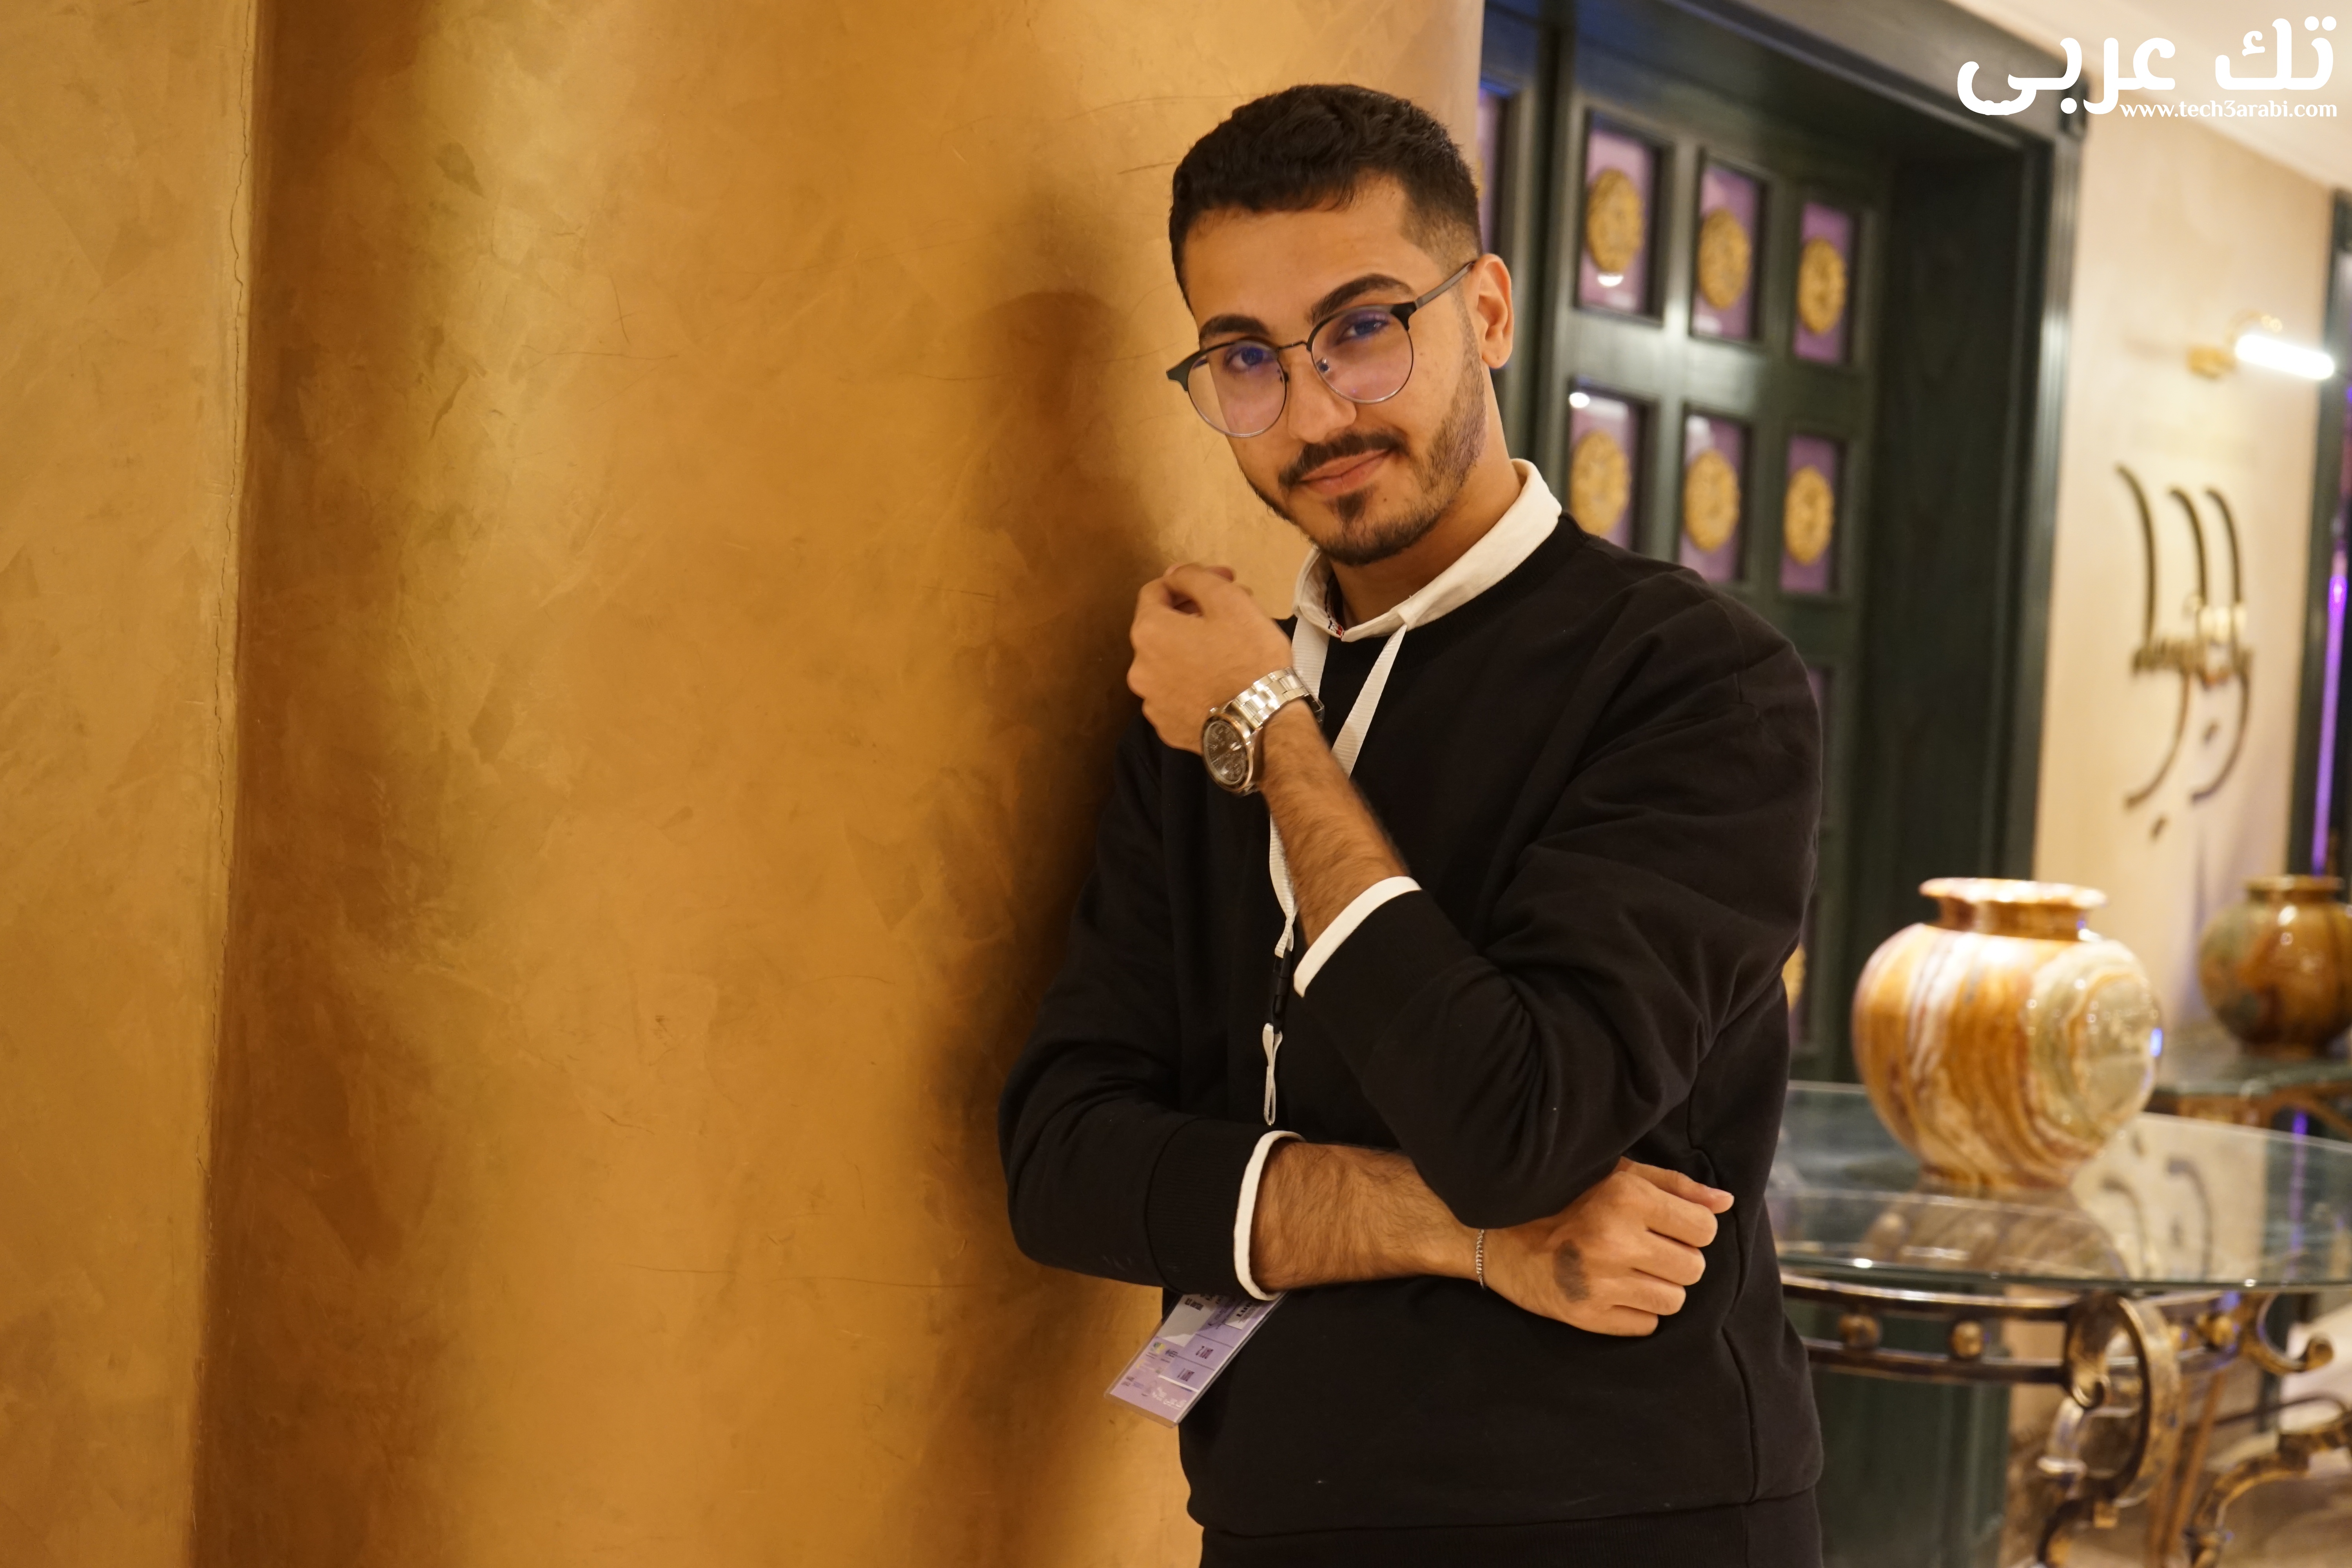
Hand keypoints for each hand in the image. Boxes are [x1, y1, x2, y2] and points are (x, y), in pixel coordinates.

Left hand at [1127, 564, 1296, 753]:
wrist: (1262, 725)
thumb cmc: (1248, 658)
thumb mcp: (1229, 601)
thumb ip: (1194, 577)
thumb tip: (1174, 574)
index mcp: (1149, 632)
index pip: (1156, 591)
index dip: (1189, 580)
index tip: (1222, 579)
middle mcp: (1140, 668)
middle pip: (1162, 627)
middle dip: (1194, 611)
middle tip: (1232, 611)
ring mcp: (1151, 702)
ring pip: (1169, 661)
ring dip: (1192, 647)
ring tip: (1229, 647)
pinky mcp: (1166, 726)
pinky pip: (1176, 692)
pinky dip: (1192, 680)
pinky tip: (1219, 679)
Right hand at [1480, 1159, 1731, 1335]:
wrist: (1497, 1236)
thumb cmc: (1564, 1199)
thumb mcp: (1617, 1175)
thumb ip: (1674, 1187)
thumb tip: (1725, 1203)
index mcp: (1626, 1196)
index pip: (1704, 1229)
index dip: (1691, 1230)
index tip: (1668, 1227)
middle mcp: (1614, 1238)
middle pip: (1694, 1268)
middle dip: (1677, 1260)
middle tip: (1646, 1250)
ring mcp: (1600, 1281)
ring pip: (1674, 1300)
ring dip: (1659, 1288)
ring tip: (1629, 1271)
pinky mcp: (1587, 1314)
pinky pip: (1647, 1324)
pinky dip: (1637, 1311)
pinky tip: (1613, 1290)